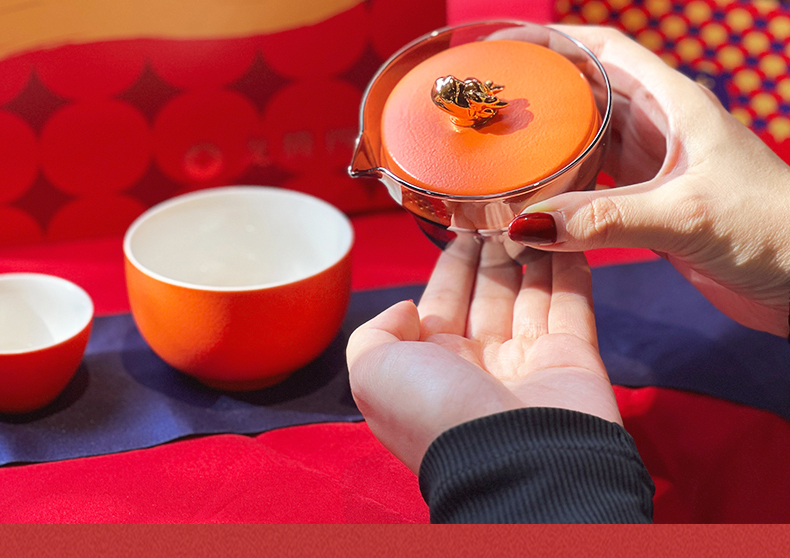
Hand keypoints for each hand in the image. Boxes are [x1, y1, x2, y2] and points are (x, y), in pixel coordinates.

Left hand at [346, 239, 619, 473]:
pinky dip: (570, 271)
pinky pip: (572, 305)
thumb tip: (408, 307)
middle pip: (487, 295)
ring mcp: (527, 364)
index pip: (441, 302)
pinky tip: (565, 237)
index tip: (464, 228)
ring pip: (530, 296)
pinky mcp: (573, 361)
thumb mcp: (372, 373)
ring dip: (531, 257)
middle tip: (502, 214)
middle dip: (492, 255)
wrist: (515, 466)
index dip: (451, 266)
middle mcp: (477, 365)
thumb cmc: (436, 417)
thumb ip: (375, 332)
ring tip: (532, 216)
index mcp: (430, 366)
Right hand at [508, 25, 789, 337]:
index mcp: (674, 105)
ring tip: (499, 152)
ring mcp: (654, 169)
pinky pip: (593, 188)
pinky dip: (562, 191)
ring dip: (547, 147)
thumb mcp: (686, 214)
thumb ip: (605, 218)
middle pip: (585, 95)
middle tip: (487, 108)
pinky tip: (534, 203)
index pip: (605, 51)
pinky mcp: (650, 206)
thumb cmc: (771, 228)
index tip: (505, 47)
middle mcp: (660, 129)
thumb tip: (527, 224)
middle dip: (538, 95)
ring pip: (586, 143)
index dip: (554, 41)